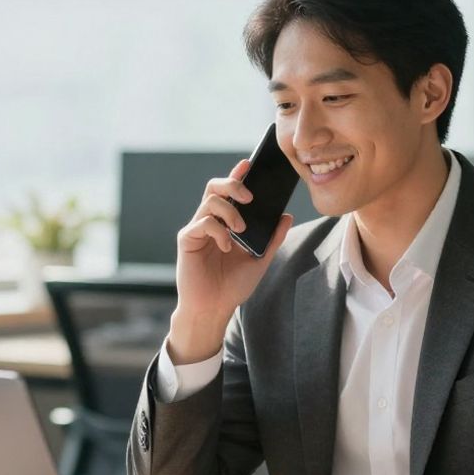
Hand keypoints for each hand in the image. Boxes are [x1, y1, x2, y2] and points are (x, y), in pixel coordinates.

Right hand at [168, 159, 293, 362]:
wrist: (214, 309)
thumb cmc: (233, 286)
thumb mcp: (259, 260)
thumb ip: (272, 238)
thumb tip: (286, 216)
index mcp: (225, 223)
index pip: (230, 192)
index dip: (237, 175)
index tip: (248, 164)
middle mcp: (210, 221)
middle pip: (215, 187)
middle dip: (232, 184)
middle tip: (249, 196)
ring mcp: (197, 229)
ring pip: (210, 201)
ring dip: (230, 211)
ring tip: (241, 229)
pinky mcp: (187, 240)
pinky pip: (202, 223)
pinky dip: (218, 230)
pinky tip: (227, 246)